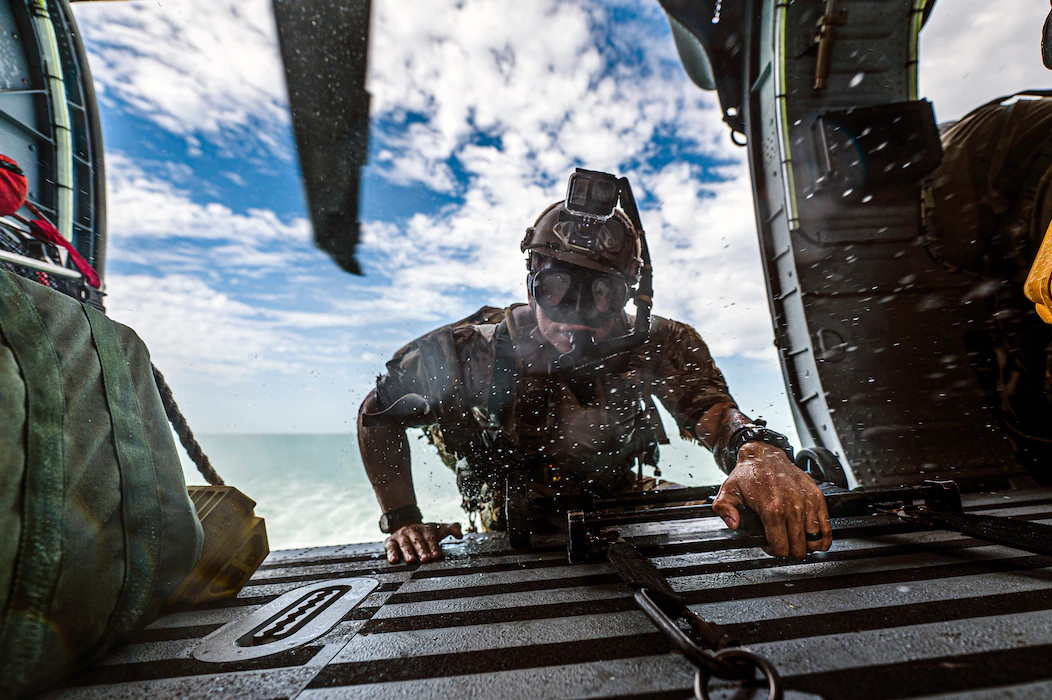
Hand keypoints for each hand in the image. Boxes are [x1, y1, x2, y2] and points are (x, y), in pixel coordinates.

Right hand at [384, 522, 462, 563]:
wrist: (405, 524)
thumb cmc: (425, 533)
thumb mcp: (439, 529)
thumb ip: (451, 529)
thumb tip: (460, 534)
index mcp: (425, 529)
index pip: (430, 538)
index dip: (434, 547)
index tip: (437, 555)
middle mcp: (412, 531)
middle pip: (418, 541)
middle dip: (422, 550)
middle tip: (426, 559)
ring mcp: (401, 536)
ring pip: (405, 544)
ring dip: (408, 552)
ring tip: (411, 561)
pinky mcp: (390, 541)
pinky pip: (390, 547)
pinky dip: (391, 553)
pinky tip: (394, 560)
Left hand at [711, 442, 832, 557]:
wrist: (764, 454)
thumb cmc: (747, 474)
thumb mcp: (728, 491)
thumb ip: (724, 509)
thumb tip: (734, 525)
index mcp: (772, 509)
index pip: (780, 547)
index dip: (773, 551)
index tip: (769, 544)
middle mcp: (793, 507)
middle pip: (798, 548)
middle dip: (788, 549)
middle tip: (780, 540)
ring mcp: (807, 502)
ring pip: (814, 541)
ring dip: (805, 544)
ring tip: (794, 538)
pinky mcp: (817, 497)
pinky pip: (827, 528)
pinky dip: (823, 539)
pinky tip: (814, 539)